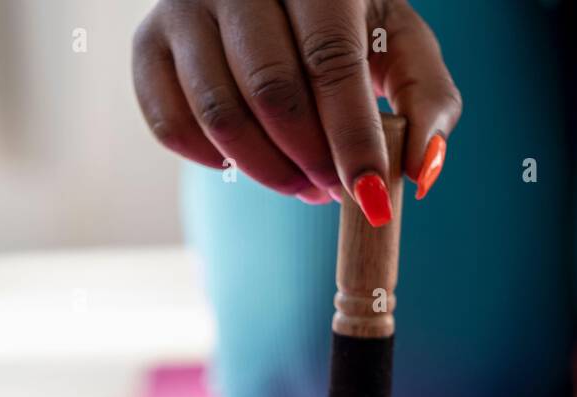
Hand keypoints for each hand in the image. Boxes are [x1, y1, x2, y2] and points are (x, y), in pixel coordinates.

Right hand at [132, 0, 462, 224]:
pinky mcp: (148, 43)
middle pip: (272, 93)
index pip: (330, 61)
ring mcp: (184, 8)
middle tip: (333, 190)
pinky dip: (211, 161)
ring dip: (266, 171)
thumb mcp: (399, 44)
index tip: (372, 198)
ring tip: (300, 183)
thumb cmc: (347, 24)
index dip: (352, 138)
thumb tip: (420, 172)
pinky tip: (243, 160)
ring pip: (220, 116)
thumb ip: (428, 101)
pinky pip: (170, 126)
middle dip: (310, 161)